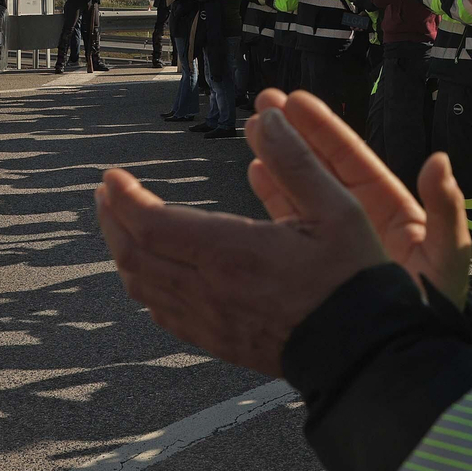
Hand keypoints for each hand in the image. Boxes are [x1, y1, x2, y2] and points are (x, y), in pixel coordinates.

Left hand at [97, 104, 390, 376]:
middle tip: (108, 194)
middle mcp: (209, 289)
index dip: (124, 198)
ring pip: (143, 286)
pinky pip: (163, 313)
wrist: (364, 352)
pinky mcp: (217, 341)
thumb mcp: (337, 209)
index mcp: (231, 252)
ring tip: (122, 226)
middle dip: (112, 221)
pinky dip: (145, 286)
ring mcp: (209, 320)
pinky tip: (152, 273)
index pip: (151, 223)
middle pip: (135, 255)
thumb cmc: (352, 281)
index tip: (113, 177)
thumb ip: (297, 161)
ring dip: (124, 252)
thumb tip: (268, 118)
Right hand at [249, 90, 471, 307]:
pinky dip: (274, 198)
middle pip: (321, 165)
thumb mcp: (445, 253)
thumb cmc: (436, 305)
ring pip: (302, 189)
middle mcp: (359, 217)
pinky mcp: (317, 262)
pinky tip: (255, 172)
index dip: (323, 128)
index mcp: (389, 207)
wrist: (408, 353)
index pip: (351, 159)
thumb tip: (440, 162)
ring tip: (251, 128)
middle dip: (293, 133)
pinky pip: (292, 224)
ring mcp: (336, 239)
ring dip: (277, 158)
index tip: (295, 101)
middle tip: (263, 101)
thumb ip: (444, 208)